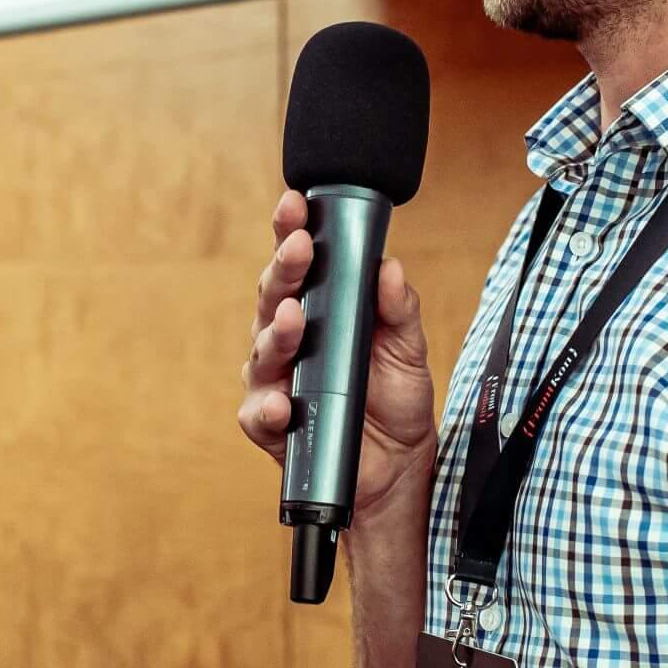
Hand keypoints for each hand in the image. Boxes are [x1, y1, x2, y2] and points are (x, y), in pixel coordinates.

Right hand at [236, 190, 436, 529]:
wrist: (400, 463)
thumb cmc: (395, 396)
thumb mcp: (409, 346)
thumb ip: (399, 308)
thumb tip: (390, 267)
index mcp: (316, 309)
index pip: (296, 263)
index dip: (290, 230)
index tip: (296, 204)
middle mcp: (288, 339)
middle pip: (271, 297)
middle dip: (283, 270)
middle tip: (299, 248)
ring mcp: (275, 381)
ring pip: (261, 350)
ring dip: (275, 332)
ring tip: (293, 317)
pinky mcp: (272, 426)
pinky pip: (258, 414)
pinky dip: (266, 408)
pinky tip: (280, 403)